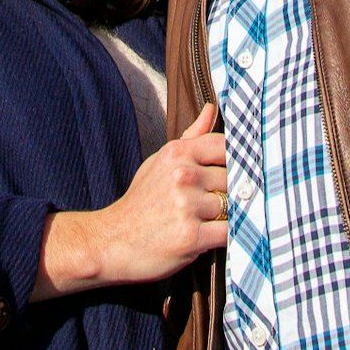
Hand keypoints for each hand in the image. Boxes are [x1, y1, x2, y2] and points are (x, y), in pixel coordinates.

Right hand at [34, 104, 227, 296]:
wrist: (114, 240)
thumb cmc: (141, 200)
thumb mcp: (161, 161)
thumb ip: (192, 136)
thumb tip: (211, 108)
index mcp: (176, 153)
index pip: (224, 146)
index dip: (235, 160)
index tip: (234, 171)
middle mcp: (182, 175)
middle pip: (232, 178)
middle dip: (230, 192)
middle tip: (216, 202)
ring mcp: (186, 206)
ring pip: (232, 206)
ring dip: (228, 215)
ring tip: (209, 221)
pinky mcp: (191, 237)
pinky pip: (228, 232)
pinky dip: (228, 236)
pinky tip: (213, 236)